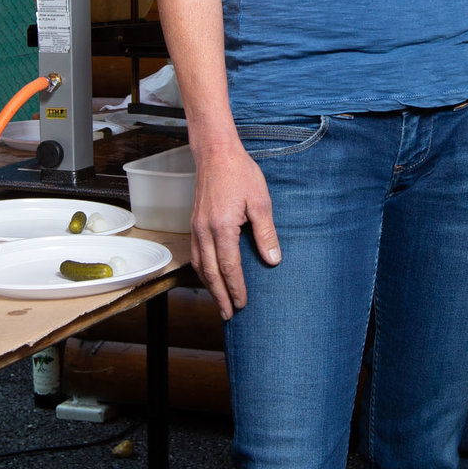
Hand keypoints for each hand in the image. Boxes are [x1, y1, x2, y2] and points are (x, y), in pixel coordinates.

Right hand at [190, 141, 278, 319]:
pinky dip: (202, 271)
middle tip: (228, 315)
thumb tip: (273, 261)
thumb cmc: (240, 174)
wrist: (216, 153)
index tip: (243, 303)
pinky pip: (196, 254)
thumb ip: (266, 233)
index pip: (229, 267)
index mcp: (222, 228)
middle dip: (220, 296)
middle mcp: (204, 231)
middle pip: (210, 273)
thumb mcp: (260, 202)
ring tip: (219, 302)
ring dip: (209, 287)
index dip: (236, 288)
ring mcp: (196, 227)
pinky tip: (209, 276)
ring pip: (200, 265)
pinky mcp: (195, 223)